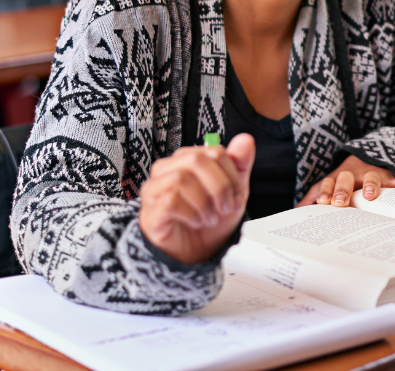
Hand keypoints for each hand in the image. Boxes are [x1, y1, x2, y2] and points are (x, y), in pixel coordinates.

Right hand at [138, 134, 254, 264]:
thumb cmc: (211, 220)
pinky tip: (196, 222)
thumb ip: (239, 164)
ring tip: (210, 217)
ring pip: (181, 179)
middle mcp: (167, 169)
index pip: (214, 152)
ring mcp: (154, 190)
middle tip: (226, 208)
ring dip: (204, 202)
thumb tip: (246, 139)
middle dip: (219, 186)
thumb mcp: (234, 192)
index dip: (231, 175)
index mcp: (188, 159)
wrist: (195, 255)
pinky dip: (191, 213)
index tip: (237, 197)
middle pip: (196, 160)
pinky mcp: (149, 211)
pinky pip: (170, 201)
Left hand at [296, 155, 394, 207]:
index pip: (328, 183)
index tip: (324, 202)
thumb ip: (311, 201)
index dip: (326, 192)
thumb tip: (293, 216)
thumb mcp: (325, 189)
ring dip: (370, 185)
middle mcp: (353, 176)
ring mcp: (371, 176)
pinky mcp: (389, 179)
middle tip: (340, 202)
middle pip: (346, 179)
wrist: (363, 159)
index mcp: (335, 180)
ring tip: (370, 195)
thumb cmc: (342, 183)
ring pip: (371, 177)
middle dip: (342, 190)